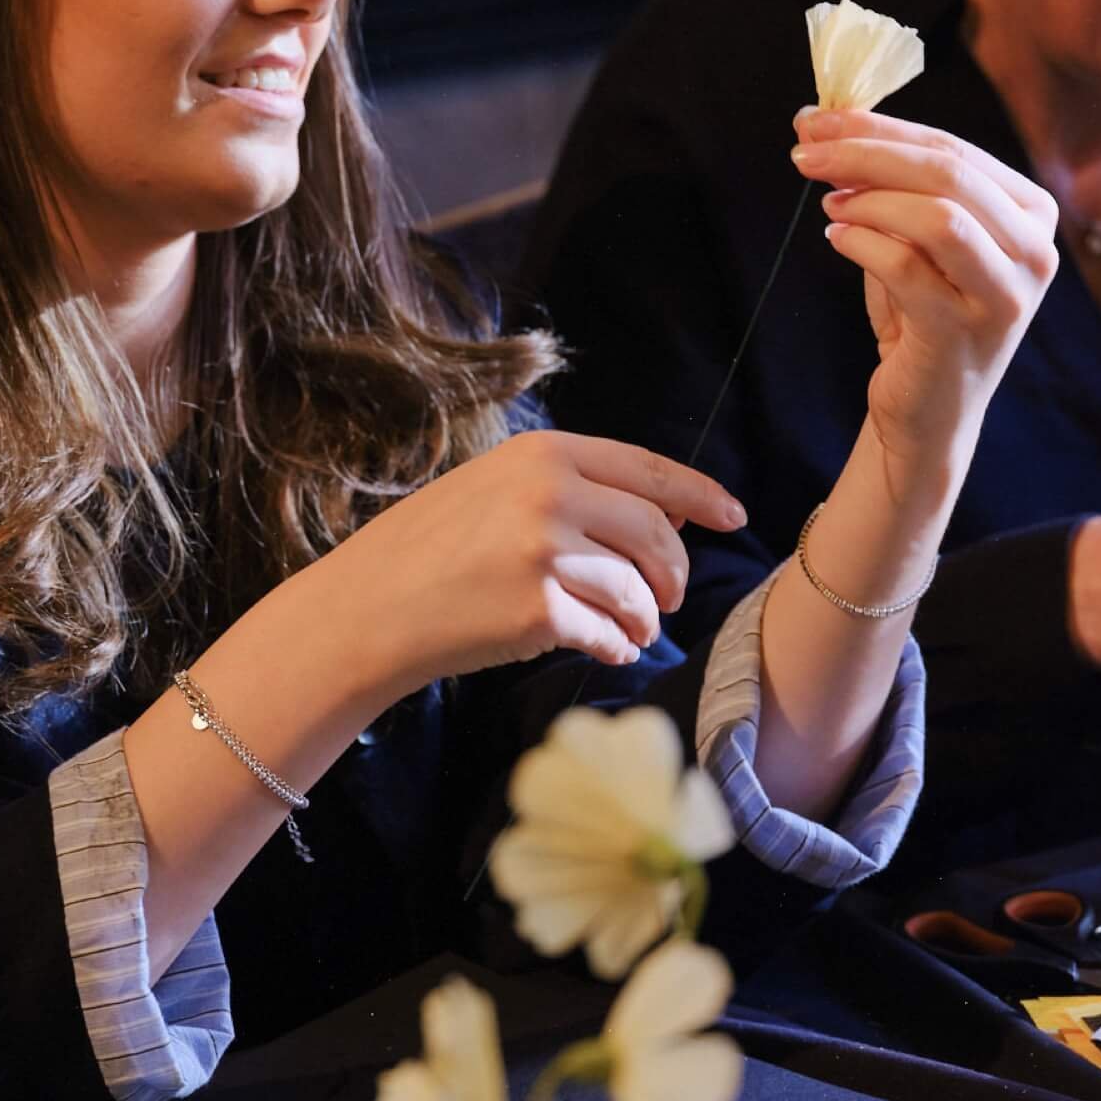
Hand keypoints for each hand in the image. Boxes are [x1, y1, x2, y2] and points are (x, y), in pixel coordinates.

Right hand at [320, 428, 747, 696]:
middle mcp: (549, 494)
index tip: (733, 517)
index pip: (647, 469)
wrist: (368, 607)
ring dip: (643, 617)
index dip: (700, 495)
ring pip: (636, 588)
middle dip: (673, 571)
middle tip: (669, 597)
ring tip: (631, 629)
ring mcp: (545, 552)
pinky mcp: (539, 610)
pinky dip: (614, 646)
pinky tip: (604, 648)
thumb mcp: (494, 488)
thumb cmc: (428, 550)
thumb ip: (569, 488)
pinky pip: (608, 633)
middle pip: (655, 532)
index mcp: (542, 453)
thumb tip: (660, 512)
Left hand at [792, 110, 1058, 493]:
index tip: (817, 120)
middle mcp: (1034, 250)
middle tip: (805, 151)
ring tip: (828, 203)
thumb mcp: (913, 236)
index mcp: (1030, 212)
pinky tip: (838, 240)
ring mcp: (1006, 294)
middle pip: (947, 173)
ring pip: (938, 216)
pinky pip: (906, 267)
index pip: (953, 149)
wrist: (929, 409)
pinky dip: (861, 244)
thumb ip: (887, 181)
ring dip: (868, 198)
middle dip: (866, 152)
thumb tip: (819, 121)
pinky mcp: (965, 331)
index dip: (880, 128)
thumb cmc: (920, 311)